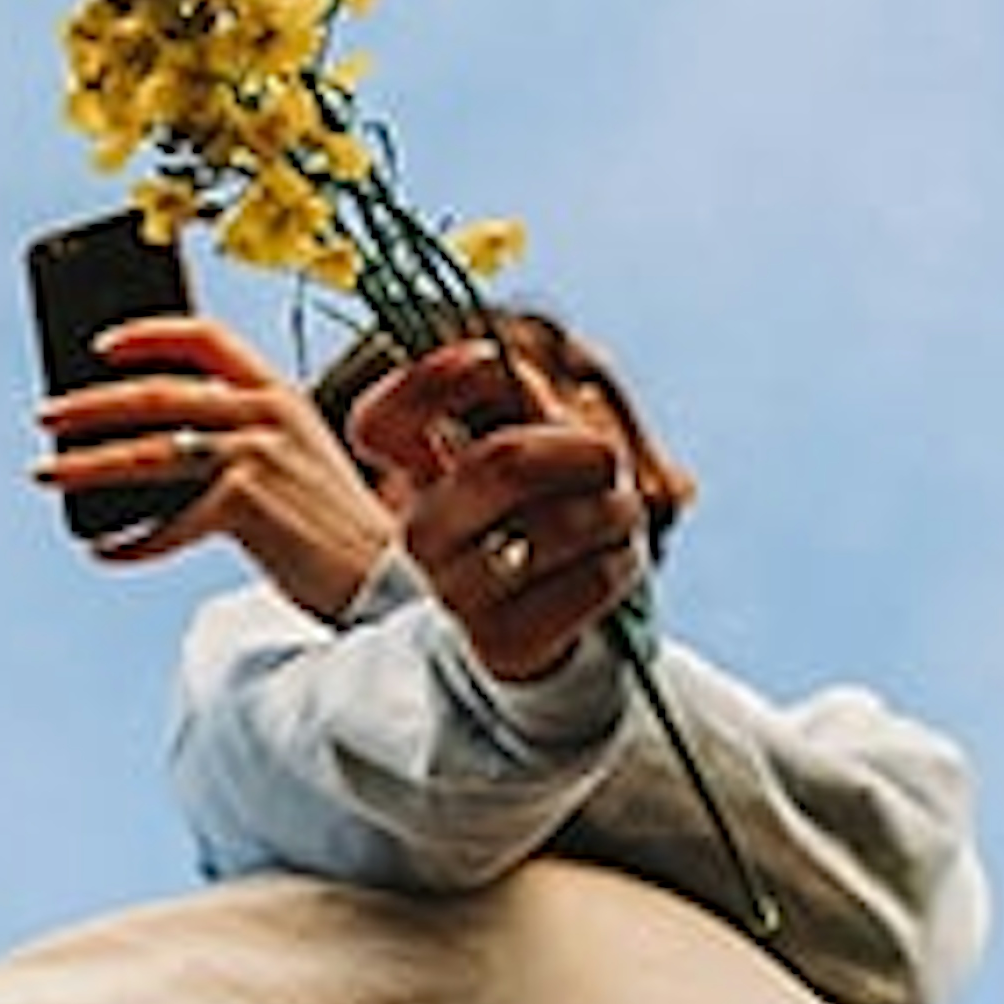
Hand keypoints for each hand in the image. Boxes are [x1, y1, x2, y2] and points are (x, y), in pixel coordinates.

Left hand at [33, 315, 394, 622]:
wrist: (382, 580)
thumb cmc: (333, 530)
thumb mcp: (296, 462)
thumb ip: (241, 441)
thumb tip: (155, 449)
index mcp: (280, 394)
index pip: (206, 337)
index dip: (149, 334)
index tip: (100, 346)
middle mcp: (266, 414)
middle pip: (158, 394)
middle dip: (91, 404)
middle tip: (46, 416)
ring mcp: (256, 455)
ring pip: (147, 453)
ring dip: (87, 463)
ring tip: (45, 473)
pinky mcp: (244, 503)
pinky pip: (166, 524)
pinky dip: (132, 543)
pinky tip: (105, 552)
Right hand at [345, 337, 648, 683]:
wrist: (538, 641)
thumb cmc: (538, 524)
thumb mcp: (529, 456)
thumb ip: (520, 403)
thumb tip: (513, 369)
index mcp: (416, 481)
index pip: (380, 423)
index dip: (433, 378)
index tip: (491, 358)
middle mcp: (423, 537)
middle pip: (501, 463)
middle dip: (578, 450)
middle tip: (608, 459)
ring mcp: (458, 596)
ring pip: (559, 524)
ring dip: (615, 510)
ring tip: (622, 516)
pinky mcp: (503, 645)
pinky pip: (586, 582)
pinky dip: (620, 564)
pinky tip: (617, 563)